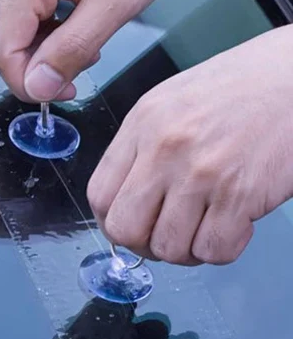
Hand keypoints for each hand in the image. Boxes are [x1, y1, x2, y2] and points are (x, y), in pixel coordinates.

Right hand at [0, 0, 211, 100]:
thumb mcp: (119, 3)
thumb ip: (72, 48)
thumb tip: (37, 86)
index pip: (0, 50)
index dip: (28, 81)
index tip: (67, 90)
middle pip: (3, 38)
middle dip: (40, 62)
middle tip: (88, 59)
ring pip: (12, 24)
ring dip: (44, 43)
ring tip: (89, 32)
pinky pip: (20, 3)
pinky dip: (44, 22)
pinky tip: (76, 14)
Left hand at [87, 26, 292, 265]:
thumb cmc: (239, 88)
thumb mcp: (170, 103)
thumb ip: (142, 148)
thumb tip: (124, 199)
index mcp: (142, 126)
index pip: (99, 196)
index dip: (112, 221)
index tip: (131, 226)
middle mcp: (164, 150)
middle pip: (124, 229)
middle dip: (143, 245)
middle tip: (166, 236)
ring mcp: (201, 173)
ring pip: (168, 248)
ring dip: (186, 250)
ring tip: (204, 227)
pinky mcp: (241, 193)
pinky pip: (214, 250)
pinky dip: (222, 249)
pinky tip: (234, 224)